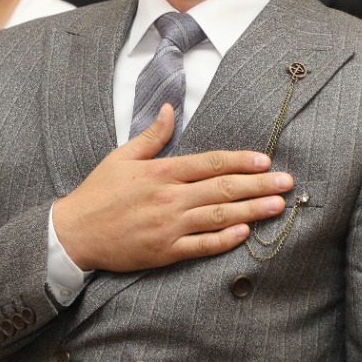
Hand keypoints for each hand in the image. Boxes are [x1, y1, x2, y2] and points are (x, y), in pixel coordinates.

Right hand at [52, 104, 290, 272]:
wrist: (74, 233)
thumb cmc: (98, 193)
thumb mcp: (122, 156)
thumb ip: (153, 135)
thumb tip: (173, 109)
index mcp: (161, 172)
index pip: (210, 163)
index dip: (240, 161)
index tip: (265, 160)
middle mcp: (169, 198)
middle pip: (222, 189)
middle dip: (258, 185)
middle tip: (286, 182)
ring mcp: (169, 226)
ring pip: (218, 217)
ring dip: (252, 211)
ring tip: (277, 206)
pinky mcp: (165, 251)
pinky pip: (202, 246)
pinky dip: (224, 240)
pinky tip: (245, 233)